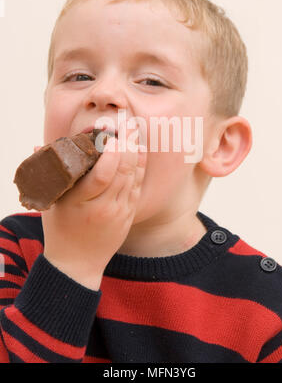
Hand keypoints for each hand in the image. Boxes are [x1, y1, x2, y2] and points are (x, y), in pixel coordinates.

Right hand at [38, 122, 146, 289]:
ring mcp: (119, 212)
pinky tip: (139, 152)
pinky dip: (140, 167)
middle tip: (127, 123)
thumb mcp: (51, 203)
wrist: (77, 263)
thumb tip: (37, 148)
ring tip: (134, 132)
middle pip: (122, 172)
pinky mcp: (129, 215)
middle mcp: (103, 207)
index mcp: (80, 203)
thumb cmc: (60, 229)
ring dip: (135, 152)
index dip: (111, 154)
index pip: (102, 176)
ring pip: (133, 177)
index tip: (111, 136)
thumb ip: (49, 174)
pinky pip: (137, 186)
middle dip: (127, 144)